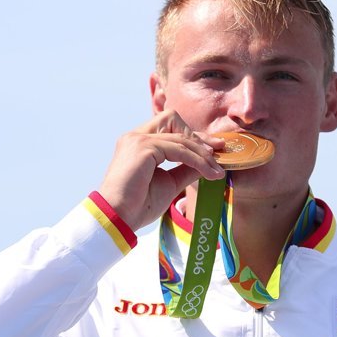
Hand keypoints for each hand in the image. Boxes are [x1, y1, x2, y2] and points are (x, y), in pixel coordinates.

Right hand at [98, 110, 224, 230]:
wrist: (119, 217)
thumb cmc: (138, 205)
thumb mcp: (170, 183)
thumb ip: (186, 170)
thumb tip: (208, 163)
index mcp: (139, 143)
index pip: (170, 128)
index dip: (193, 137)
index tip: (214, 150)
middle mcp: (136, 136)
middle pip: (173, 118)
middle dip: (197, 135)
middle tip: (218, 151)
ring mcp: (138, 139)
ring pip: (180, 137)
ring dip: (201, 153)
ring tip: (216, 170)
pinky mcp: (143, 146)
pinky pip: (178, 149)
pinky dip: (196, 160)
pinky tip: (207, 172)